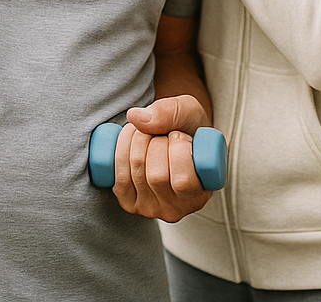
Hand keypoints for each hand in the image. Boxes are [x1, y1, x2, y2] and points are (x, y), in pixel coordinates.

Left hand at [111, 94, 213, 222]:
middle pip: (157, 175)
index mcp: (201, 193)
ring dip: (137, 139)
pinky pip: (119, 176)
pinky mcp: (129, 202)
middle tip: (162, 132)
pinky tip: (132, 140)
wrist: (170, 137)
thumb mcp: (189, 112)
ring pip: (137, 171)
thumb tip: (135, 117)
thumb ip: (171, 112)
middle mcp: (177, 209)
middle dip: (155, 140)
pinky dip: (121, 149)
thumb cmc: (187, 128)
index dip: (179, 149)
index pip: (184, 181)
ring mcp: (151, 208)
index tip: (179, 134)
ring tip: (149, 133)